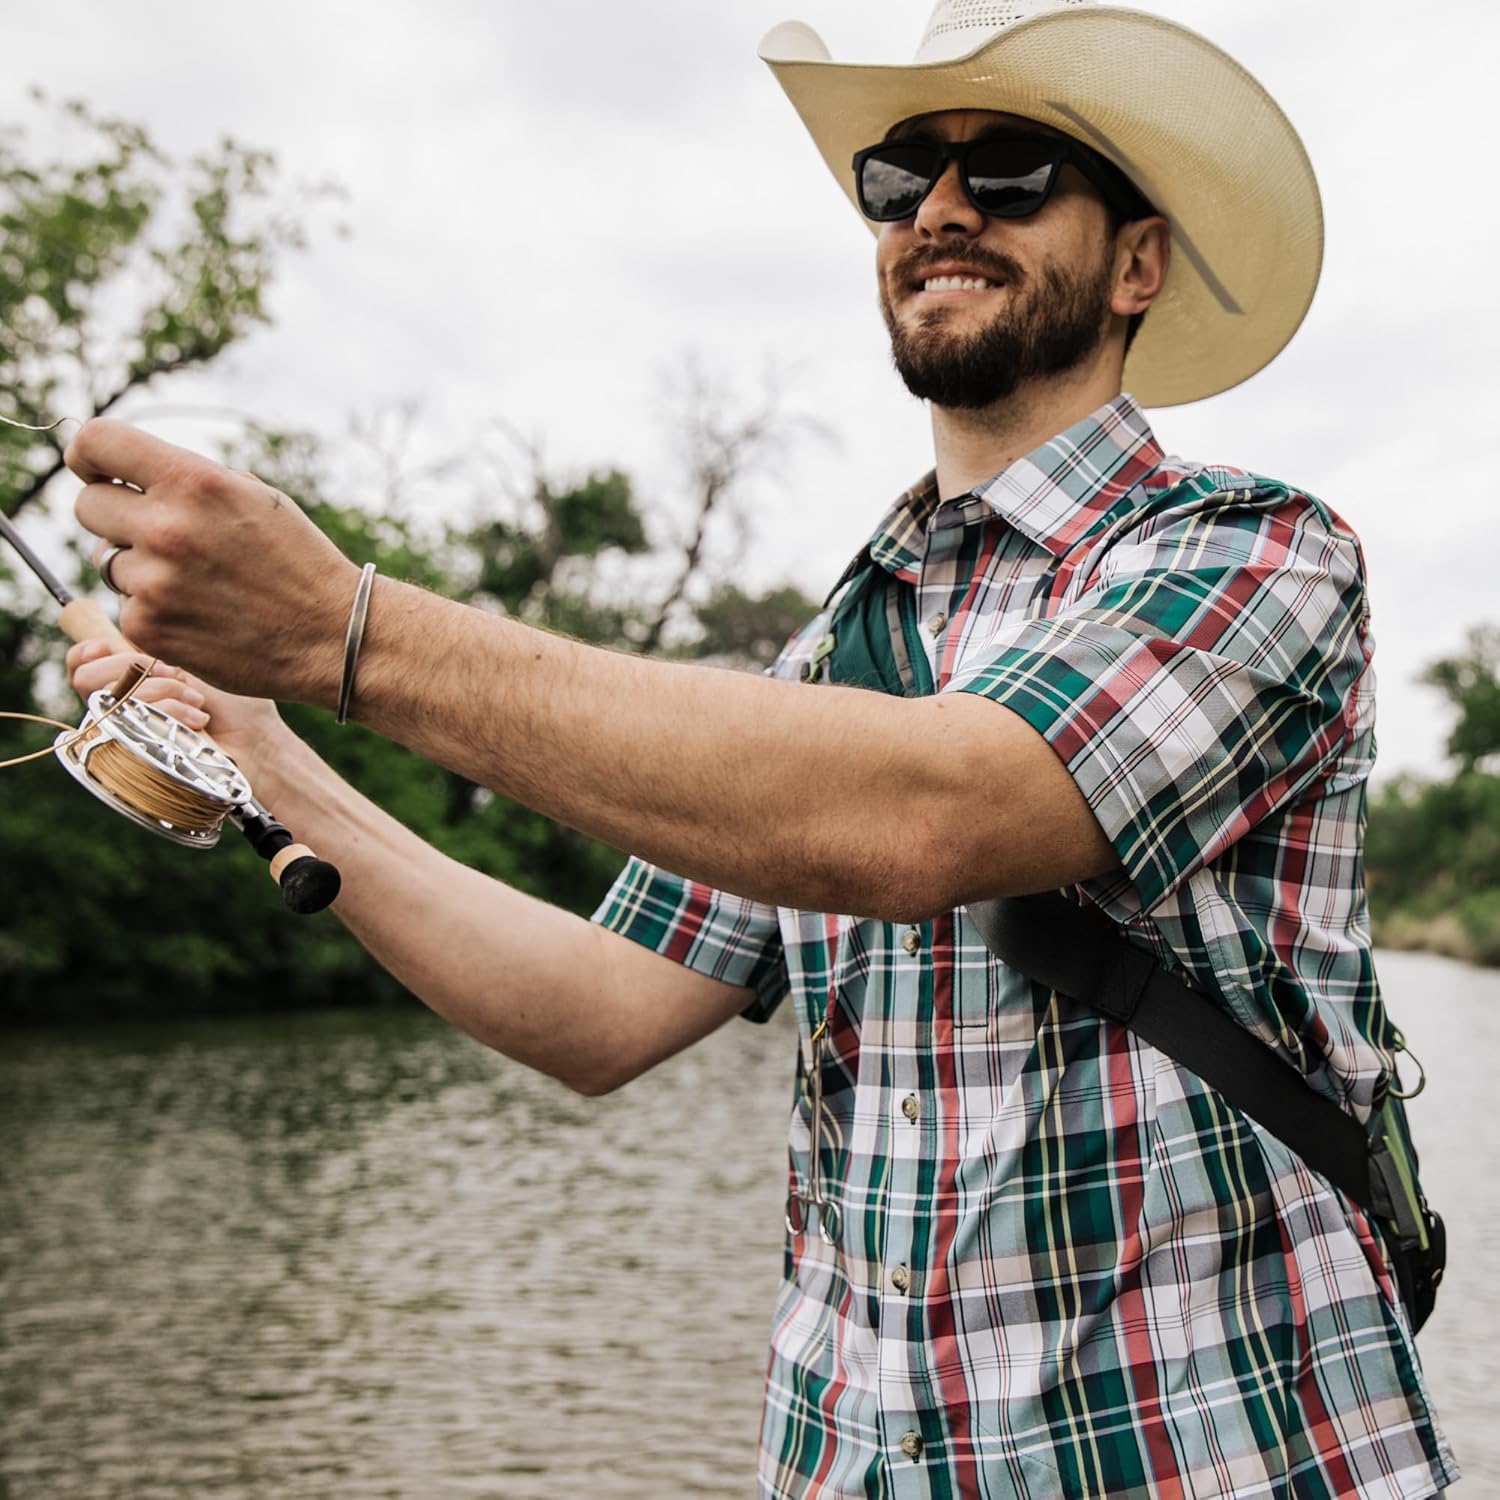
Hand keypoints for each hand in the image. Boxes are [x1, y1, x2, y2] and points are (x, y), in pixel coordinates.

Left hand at [65, 418, 359, 704]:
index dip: (87, 454)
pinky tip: (201, 615)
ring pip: (108, 561)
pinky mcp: (147, 628)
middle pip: (88, 507)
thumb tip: (125, 472)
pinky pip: (125, 605)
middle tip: (160, 536)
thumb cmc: (299, 561)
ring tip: (198, 583)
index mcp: (193, 483)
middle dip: (116, 516)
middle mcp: (166, 528)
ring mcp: (152, 583)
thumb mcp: (256, 497)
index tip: (94, 469)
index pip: (96, 442)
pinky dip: (155, 609)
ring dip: (141, 568)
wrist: (332, 636)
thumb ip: (188, 479)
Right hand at [65, 640, 292, 787]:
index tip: (106, 644)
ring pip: (113, 696)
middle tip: (174, 672)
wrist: (258, 743)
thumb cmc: (236, 703)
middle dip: (130, 664)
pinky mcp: (138, 753)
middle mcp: (121, 707)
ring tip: (198, 700)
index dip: (84, 652)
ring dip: (163, 689)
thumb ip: (153, 644)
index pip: (80, 665)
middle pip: (84, 679)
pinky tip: (199, 718)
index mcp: (129, 679)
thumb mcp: (194, 660)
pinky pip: (136, 718)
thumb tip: (119, 625)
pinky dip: (172, 710)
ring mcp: (126, 733)